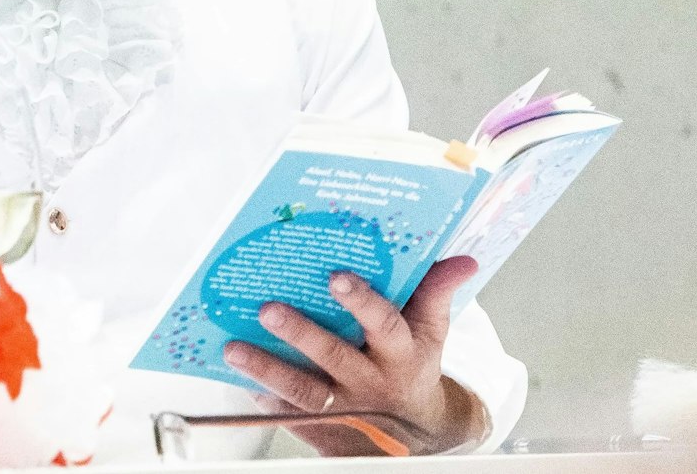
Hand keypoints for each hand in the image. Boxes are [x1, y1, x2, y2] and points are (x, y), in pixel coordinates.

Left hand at [223, 255, 489, 455]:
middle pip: (334, 357)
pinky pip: (290, 416)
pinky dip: (265, 398)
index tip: (336, 277)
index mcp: (401, 352)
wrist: (416, 436)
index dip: (361, 301)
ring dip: (268, 370)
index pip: (383, 323)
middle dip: (300, 333)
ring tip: (234, 348)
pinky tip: (241, 381)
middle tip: (268, 309)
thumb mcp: (431, 333)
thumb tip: (462, 261)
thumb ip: (436, 293)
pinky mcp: (324, 431)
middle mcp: (372, 380)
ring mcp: (346, 408)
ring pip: (305, 391)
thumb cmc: (413, 368)